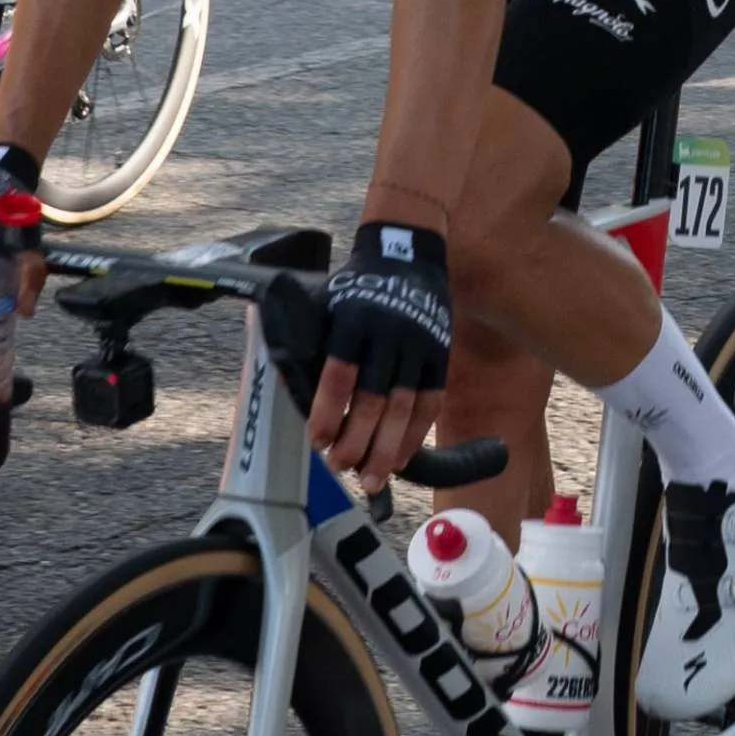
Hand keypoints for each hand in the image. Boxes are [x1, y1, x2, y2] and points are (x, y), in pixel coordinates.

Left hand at [305, 222, 450, 481]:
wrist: (406, 256)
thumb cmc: (354, 288)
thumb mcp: (325, 304)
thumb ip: (311, 344)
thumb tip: (293, 390)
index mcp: (353, 320)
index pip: (340, 374)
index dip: (329, 411)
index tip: (317, 442)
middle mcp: (389, 333)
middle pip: (375, 398)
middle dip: (357, 440)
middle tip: (339, 468)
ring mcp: (419, 345)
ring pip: (405, 407)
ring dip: (388, 448)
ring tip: (371, 479)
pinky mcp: (441, 354)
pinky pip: (431, 403)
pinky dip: (417, 434)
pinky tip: (402, 458)